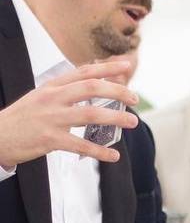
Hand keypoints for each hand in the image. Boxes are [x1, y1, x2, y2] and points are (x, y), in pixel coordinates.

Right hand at [0, 61, 139, 167]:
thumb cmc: (21, 119)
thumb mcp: (40, 97)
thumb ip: (64, 91)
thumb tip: (93, 86)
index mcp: (51, 87)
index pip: (83, 72)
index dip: (107, 68)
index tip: (127, 67)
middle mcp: (52, 99)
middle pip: (91, 88)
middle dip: (117, 92)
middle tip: (134, 99)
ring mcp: (51, 118)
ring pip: (90, 114)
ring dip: (116, 118)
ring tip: (133, 122)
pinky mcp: (50, 139)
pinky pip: (80, 145)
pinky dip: (99, 151)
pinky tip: (113, 155)